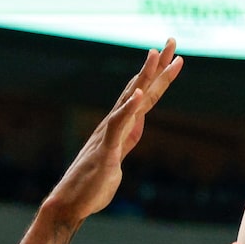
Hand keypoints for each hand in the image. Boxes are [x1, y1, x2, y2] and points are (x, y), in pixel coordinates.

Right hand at [45, 39, 183, 224]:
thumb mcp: (119, 157)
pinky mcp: (105, 151)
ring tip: (155, 54)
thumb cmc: (92, 185)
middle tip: (172, 41)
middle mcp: (115, 124)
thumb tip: (137, 126)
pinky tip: (139, 95)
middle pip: (140, 89)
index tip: (174, 58)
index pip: (146, 96)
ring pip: (129, 101)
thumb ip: (127, 139)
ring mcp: (109, 135)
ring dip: (143, 77)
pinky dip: (128, 110)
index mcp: (123, 127)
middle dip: (157, 66)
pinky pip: (117, 127)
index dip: (160, 77)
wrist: (70, 203)